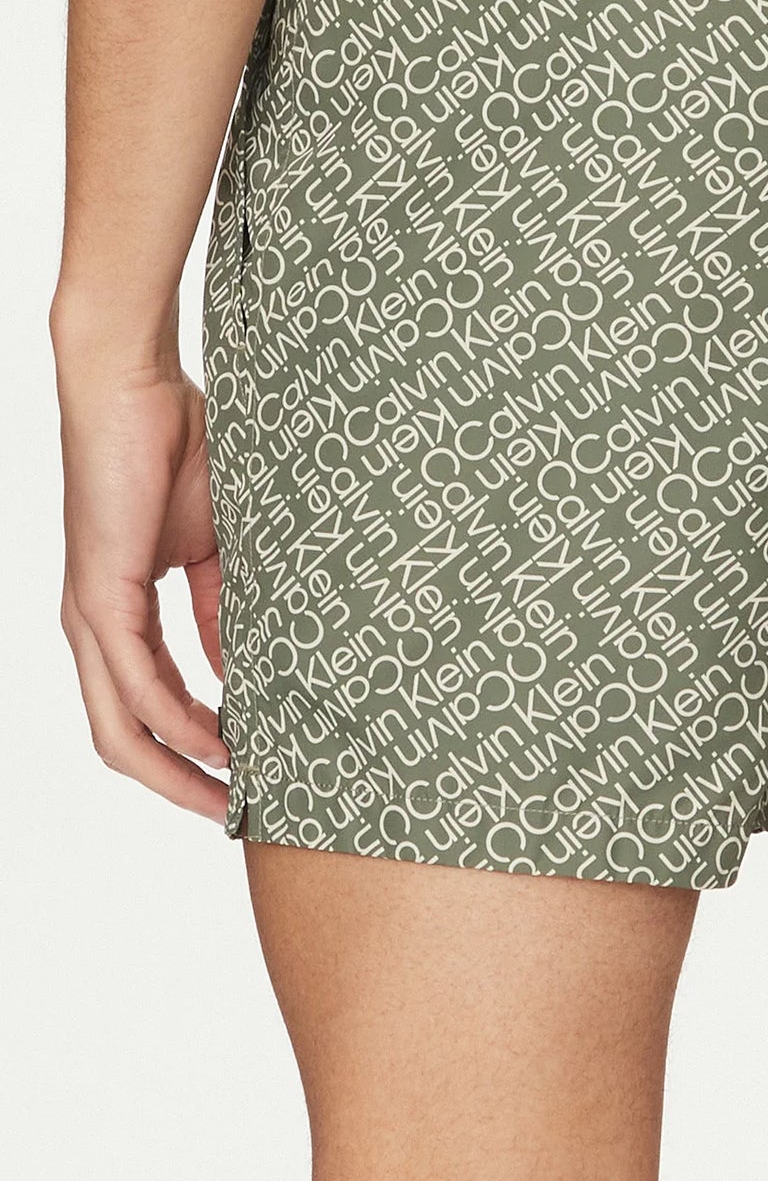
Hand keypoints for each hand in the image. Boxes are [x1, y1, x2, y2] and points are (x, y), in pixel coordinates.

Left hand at [55, 343, 229, 820]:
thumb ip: (225, 607)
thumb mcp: (217, 543)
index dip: (194, 750)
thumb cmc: (176, 442)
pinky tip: (218, 740)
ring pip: (121, 729)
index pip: (150, 707)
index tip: (250, 772)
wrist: (133, 385)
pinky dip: (176, 720)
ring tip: (232, 792)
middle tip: (239, 809)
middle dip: (181, 786)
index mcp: (119, 612)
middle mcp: (94, 628)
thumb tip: (249, 668)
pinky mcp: (98, 598)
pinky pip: (137, 683)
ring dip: (176, 771)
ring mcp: (91, 617)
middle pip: (124, 742)